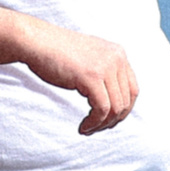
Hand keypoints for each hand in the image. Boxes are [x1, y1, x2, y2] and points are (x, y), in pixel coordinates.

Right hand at [17, 22, 139, 134]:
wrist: (36, 41)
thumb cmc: (57, 53)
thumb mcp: (90, 58)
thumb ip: (105, 72)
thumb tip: (115, 101)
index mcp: (118, 54)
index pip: (133, 89)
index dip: (124, 110)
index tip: (109, 120)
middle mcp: (117, 58)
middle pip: (126, 100)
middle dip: (114, 120)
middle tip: (97, 128)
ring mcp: (105, 67)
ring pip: (116, 107)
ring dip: (103, 124)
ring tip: (89, 129)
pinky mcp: (91, 77)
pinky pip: (102, 109)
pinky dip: (94, 123)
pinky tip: (84, 127)